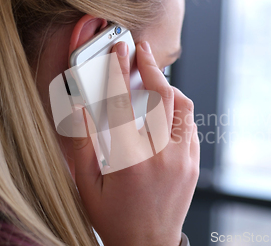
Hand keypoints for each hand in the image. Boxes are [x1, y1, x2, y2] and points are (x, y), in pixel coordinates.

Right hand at [65, 41, 199, 245]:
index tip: (119, 51)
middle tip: (142, 52)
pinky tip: (164, 114)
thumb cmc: (114, 219)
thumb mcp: (87, 185)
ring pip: (183, 108)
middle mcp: (161, 157)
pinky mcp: (193, 165)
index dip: (119, 71)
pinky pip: (191, 127)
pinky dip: (178, 112)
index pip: (124, 103)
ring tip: (154, 82)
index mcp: (129, 161)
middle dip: (153, 67)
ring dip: (169, 89)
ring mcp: (183, 161)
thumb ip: (82, 144)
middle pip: (164, 96)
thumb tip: (77, 108)